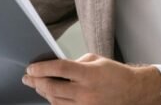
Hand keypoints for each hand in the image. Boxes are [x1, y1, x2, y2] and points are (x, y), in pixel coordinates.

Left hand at [22, 53, 160, 104]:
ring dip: (43, 92)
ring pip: (55, 101)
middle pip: (53, 87)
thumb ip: (74, 63)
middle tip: (28, 77)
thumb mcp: (95, 60)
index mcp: (88, 73)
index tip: (31, 68)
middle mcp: (86, 91)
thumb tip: (54, 67)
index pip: (59, 69)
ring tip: (37, 85)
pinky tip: (50, 95)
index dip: (42, 68)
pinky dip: (54, 102)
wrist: (132, 91)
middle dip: (36, 82)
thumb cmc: (114, 73)